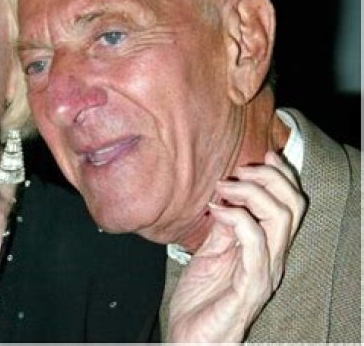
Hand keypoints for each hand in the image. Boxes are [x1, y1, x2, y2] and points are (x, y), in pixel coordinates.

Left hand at [167, 151, 306, 341]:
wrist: (191, 338)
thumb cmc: (201, 300)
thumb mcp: (211, 253)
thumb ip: (224, 228)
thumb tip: (226, 197)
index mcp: (266, 248)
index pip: (290, 205)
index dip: (283, 175)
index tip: (261, 155)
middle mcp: (273, 259)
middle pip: (292, 206)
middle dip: (268, 178)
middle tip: (237, 172)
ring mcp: (265, 272)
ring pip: (279, 219)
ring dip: (250, 193)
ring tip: (223, 188)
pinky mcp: (251, 286)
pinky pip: (255, 244)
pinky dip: (237, 219)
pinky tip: (216, 212)